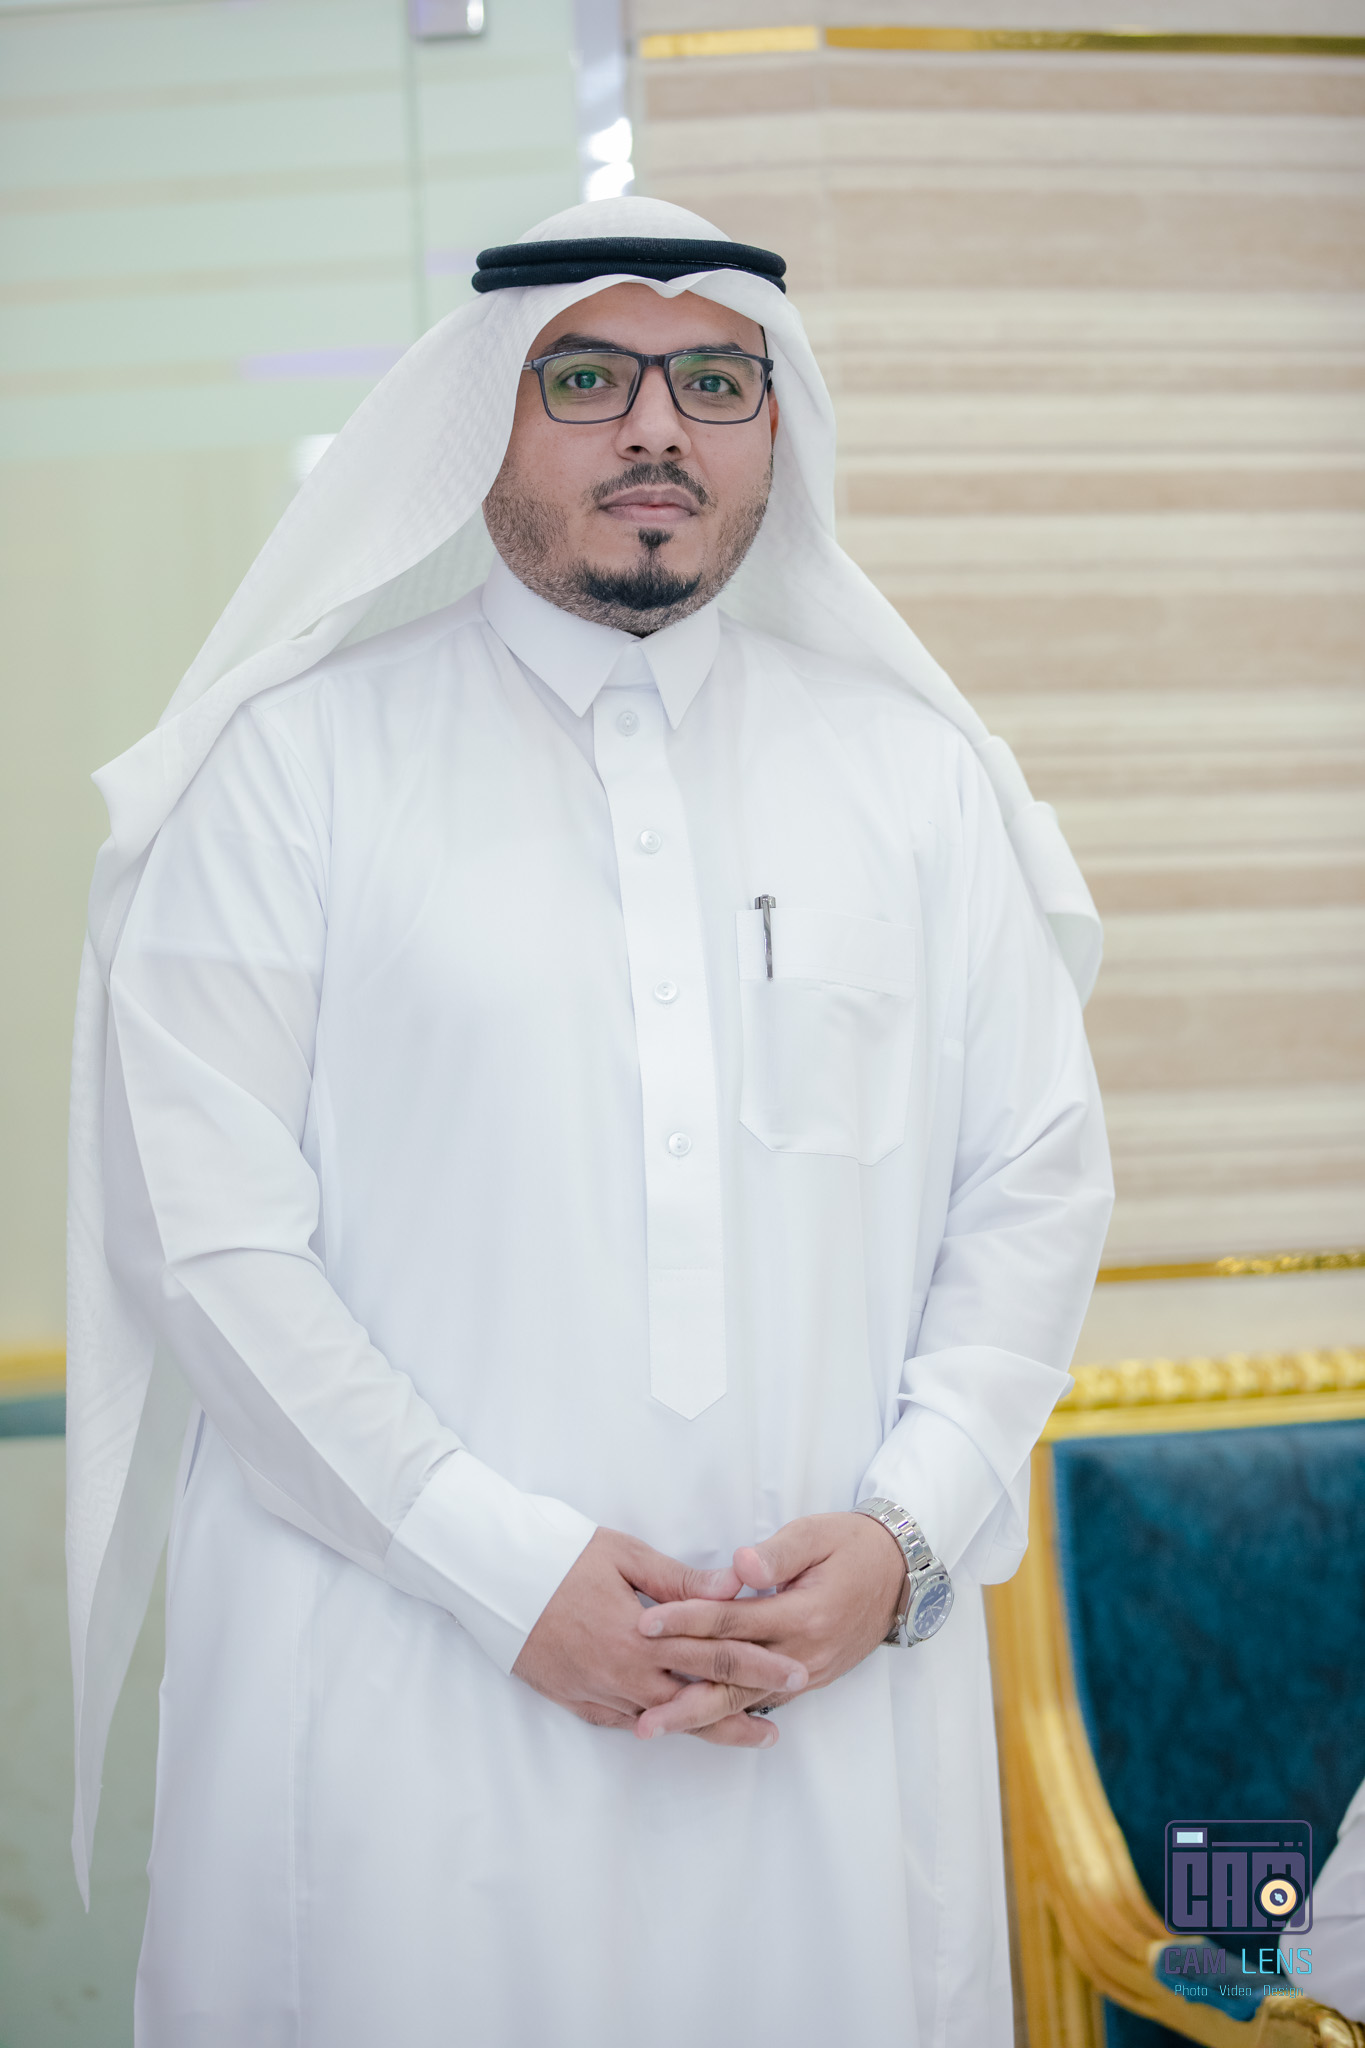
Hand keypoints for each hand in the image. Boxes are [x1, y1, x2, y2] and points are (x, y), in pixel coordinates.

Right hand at [511, 1528, 808, 1748]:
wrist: (492, 1576)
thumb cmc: (559, 1553)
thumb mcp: (625, 1555)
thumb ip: (681, 1581)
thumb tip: (734, 1590)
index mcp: (642, 1635)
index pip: (714, 1655)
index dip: (759, 1665)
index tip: (796, 1672)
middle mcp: (623, 1673)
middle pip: (696, 1698)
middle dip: (745, 1706)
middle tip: (785, 1719)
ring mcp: (598, 1692)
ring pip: (664, 1720)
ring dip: (708, 1727)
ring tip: (748, 1735)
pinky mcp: (575, 1700)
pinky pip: (625, 1721)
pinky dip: (657, 1725)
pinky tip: (680, 1727)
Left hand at [633, 1512, 904, 1738]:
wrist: (901, 1574)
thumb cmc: (852, 1545)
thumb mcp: (817, 1535)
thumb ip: (778, 1554)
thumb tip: (740, 1566)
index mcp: (803, 1614)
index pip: (731, 1622)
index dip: (686, 1621)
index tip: (645, 1624)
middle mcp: (803, 1654)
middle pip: (733, 1680)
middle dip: (682, 1698)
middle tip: (640, 1715)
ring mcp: (807, 1673)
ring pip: (744, 1700)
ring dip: (698, 1717)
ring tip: (654, 1728)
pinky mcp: (808, 1679)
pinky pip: (761, 1700)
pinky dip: (727, 1713)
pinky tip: (695, 1721)